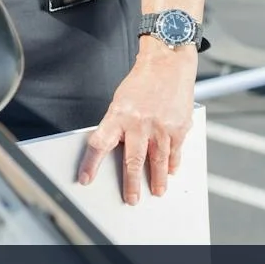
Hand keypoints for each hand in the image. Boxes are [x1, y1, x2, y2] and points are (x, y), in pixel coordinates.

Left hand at [77, 47, 197, 204]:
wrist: (167, 64)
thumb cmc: (141, 82)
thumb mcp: (120, 101)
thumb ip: (117, 125)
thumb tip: (115, 149)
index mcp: (118, 115)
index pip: (99, 144)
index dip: (90, 164)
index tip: (85, 179)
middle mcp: (139, 123)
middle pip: (133, 161)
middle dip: (131, 183)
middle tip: (131, 199)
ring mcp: (161, 127)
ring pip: (158, 161)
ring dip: (157, 179)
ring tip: (157, 192)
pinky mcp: (179, 127)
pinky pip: (175, 152)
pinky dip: (173, 164)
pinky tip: (171, 172)